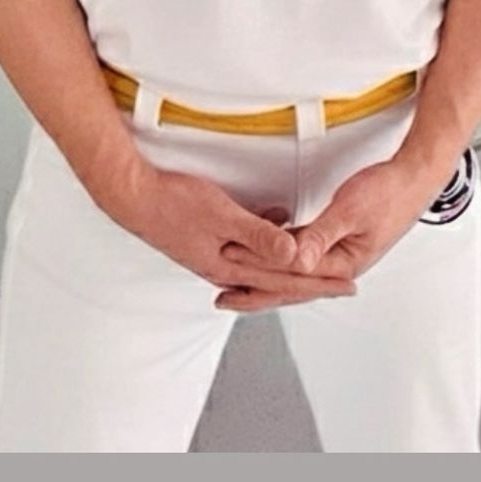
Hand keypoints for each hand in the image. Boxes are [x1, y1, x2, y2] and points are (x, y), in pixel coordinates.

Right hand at [103, 158, 358, 301]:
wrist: (131, 196)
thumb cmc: (172, 203)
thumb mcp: (222, 215)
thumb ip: (259, 237)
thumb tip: (295, 258)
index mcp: (231, 266)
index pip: (287, 279)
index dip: (320, 281)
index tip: (348, 285)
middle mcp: (225, 267)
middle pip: (279, 278)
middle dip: (313, 281)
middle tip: (343, 284)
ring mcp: (214, 255)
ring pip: (264, 265)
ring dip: (291, 264)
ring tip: (317, 265)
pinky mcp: (207, 240)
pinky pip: (248, 247)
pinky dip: (269, 242)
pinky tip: (278, 225)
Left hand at [213, 157, 438, 311]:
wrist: (413, 178)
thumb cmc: (388, 193)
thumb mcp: (350, 211)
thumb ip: (321, 236)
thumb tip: (297, 260)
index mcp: (344, 265)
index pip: (293, 277)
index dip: (259, 273)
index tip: (230, 271)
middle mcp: (339, 266)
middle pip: (290, 282)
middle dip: (256, 287)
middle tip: (224, 294)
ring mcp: (339, 255)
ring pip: (295, 270)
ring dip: (265, 272)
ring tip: (236, 276)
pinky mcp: (337, 241)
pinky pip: (303, 253)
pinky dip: (282, 254)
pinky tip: (265, 251)